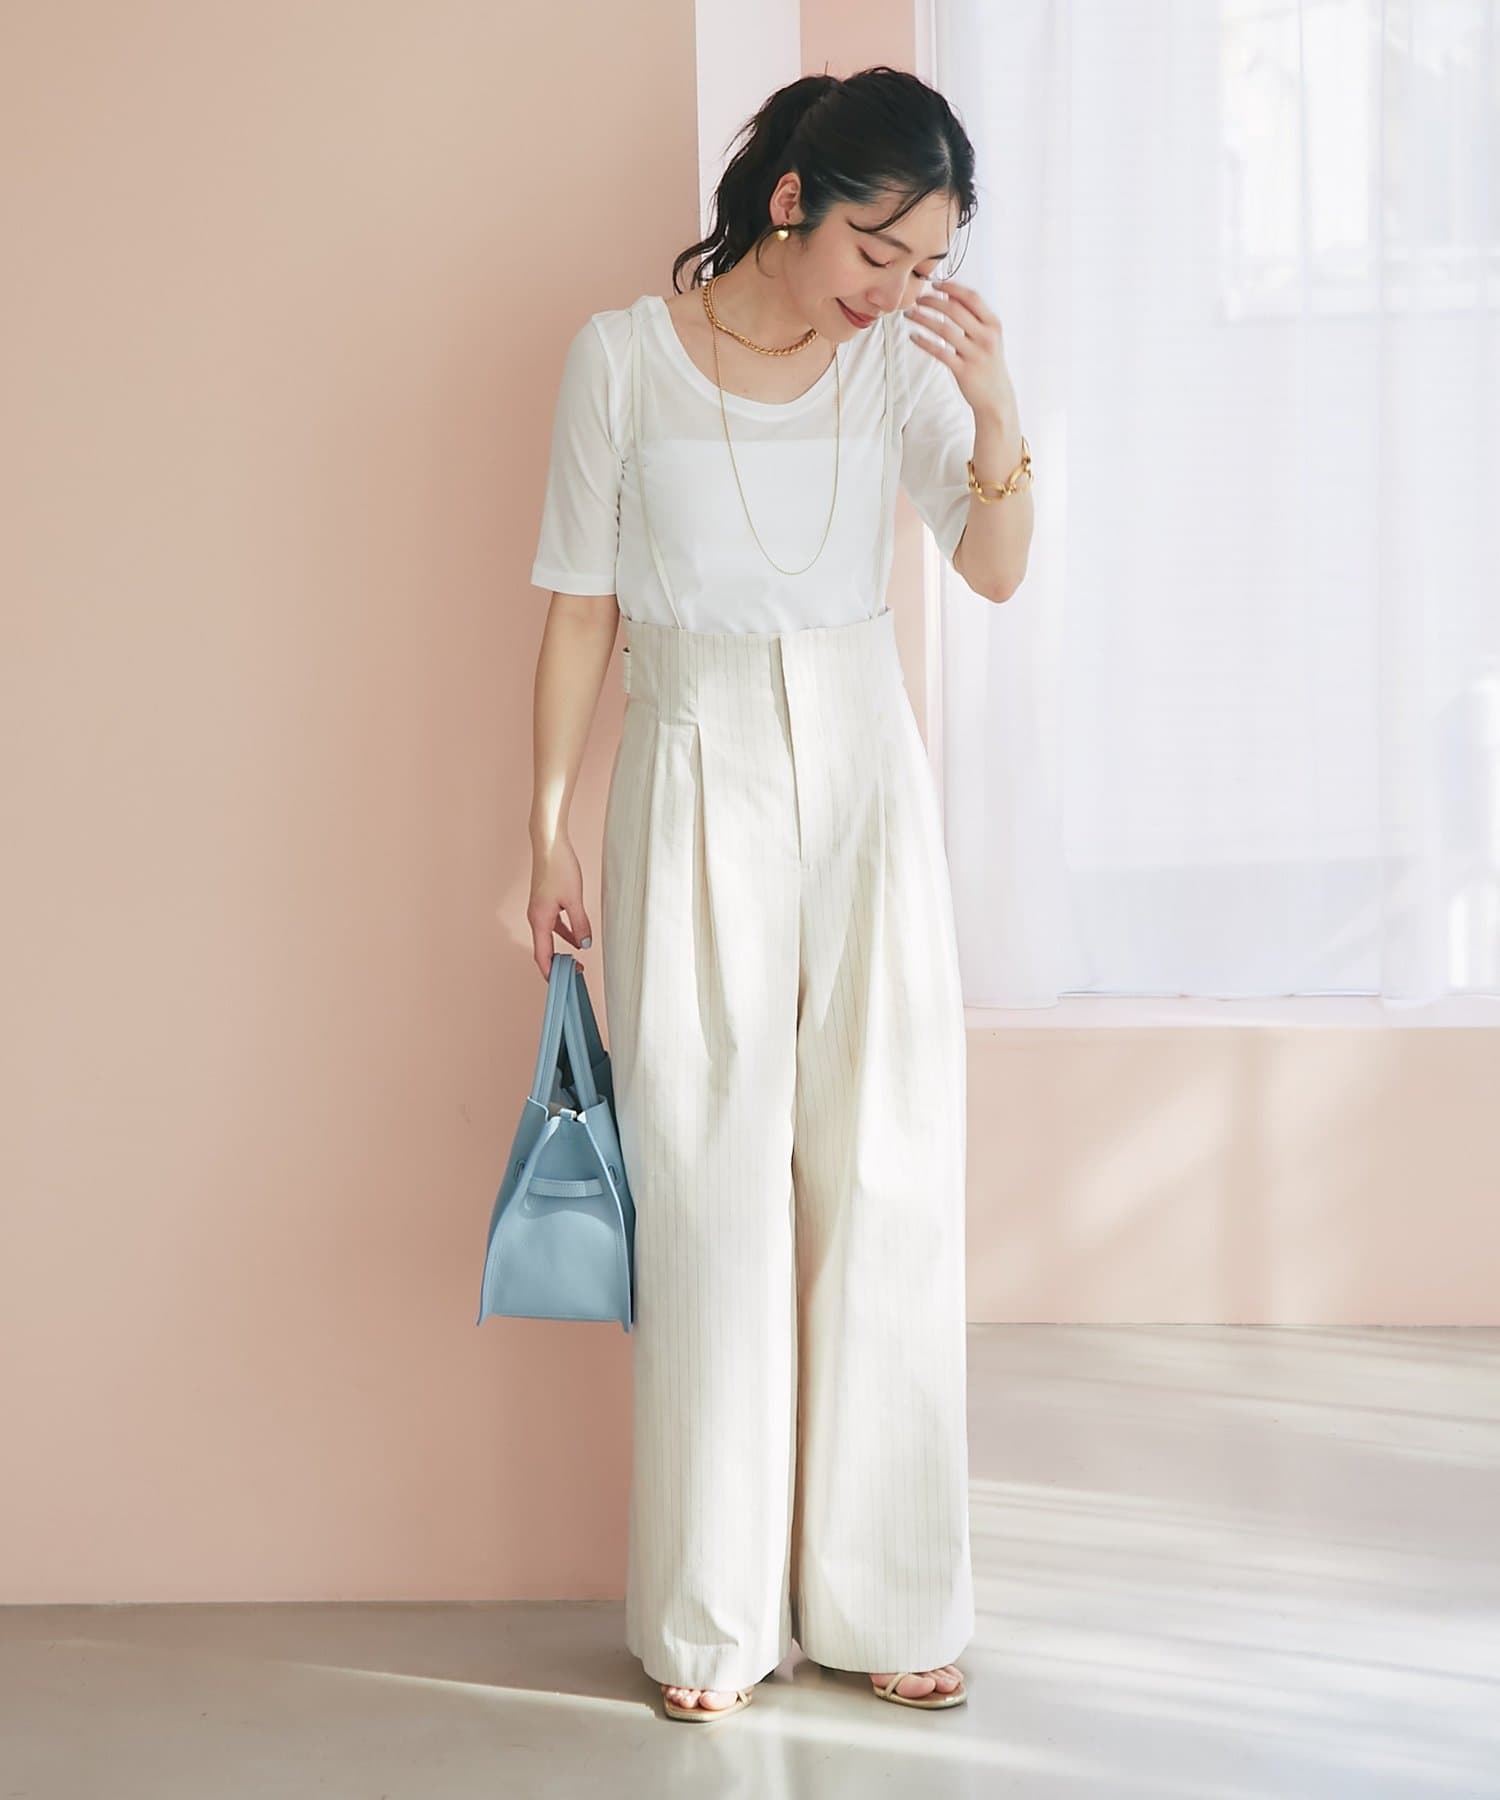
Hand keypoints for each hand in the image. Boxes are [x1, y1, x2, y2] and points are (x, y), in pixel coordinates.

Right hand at [527, 837, 591, 978]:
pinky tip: (576, 937)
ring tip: (577, 960)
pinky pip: (552, 925)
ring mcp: (539, 910)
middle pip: (544, 950)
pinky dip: (563, 934)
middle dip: (557, 965)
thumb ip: (580, 923)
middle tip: (575, 975)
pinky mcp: (544, 902)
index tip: (561, 985)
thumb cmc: (559, 868)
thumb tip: (585, 944)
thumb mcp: (574, 899)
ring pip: (549, 937)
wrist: (549, 844)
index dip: (550, 973)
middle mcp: (535, 917)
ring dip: (561, 950)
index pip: (542, 955)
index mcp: (539, 920)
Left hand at [903, 277, 1017, 423]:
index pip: (971, 298)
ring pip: (945, 329)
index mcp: (993, 324)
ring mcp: (975, 354)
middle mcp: (985, 337)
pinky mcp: (964, 371)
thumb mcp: (989, 338)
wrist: (996, 398)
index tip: (935, 284)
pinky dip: (924, 342)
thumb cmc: (988, 365)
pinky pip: (940, 352)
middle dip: (933, 301)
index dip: (952, 288)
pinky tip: (913, 336)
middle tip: (917, 299)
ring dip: (924, 319)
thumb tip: (951, 297)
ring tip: (910, 314)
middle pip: (955, 310)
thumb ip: (974, 319)